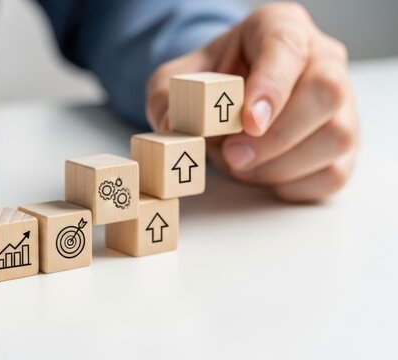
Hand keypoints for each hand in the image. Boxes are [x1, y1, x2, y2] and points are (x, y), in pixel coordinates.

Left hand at [145, 2, 358, 201]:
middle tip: (233, 155)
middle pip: (326, 93)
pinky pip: (333, 173)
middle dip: (275, 135)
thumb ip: (167, 96)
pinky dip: (293, 184)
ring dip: (281, 165)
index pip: (287, 48)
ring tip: (242, 164)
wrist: (228, 102)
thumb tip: (170, 123)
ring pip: (335, 137)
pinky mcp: (345, 144)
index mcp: (281, 28)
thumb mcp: (176, 81)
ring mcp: (342, 103)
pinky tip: (264, 174)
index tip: (248, 121)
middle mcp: (323, 59)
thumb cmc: (211, 83)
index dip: (270, 86)